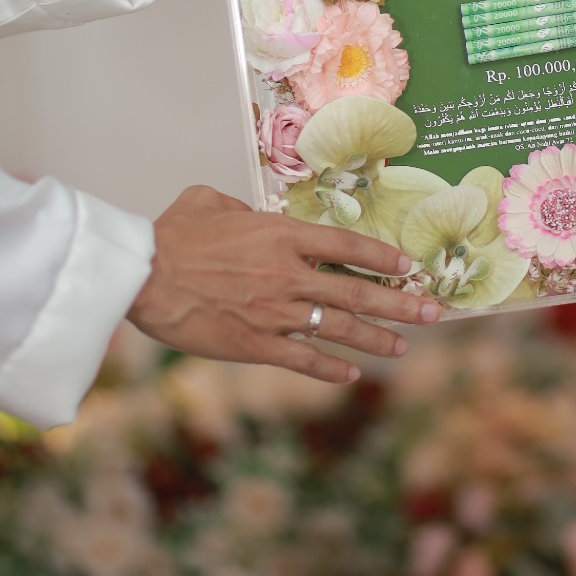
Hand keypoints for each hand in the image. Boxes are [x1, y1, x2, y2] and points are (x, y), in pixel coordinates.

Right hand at [128, 185, 442, 382]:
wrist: (144, 276)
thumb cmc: (173, 235)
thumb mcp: (211, 201)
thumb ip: (240, 205)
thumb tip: (247, 211)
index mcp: (282, 235)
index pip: (347, 246)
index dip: (382, 256)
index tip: (408, 265)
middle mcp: (288, 274)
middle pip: (356, 292)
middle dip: (399, 303)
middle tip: (432, 311)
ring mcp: (275, 312)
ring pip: (339, 329)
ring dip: (376, 339)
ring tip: (403, 345)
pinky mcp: (256, 344)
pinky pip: (303, 359)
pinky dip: (331, 368)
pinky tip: (352, 374)